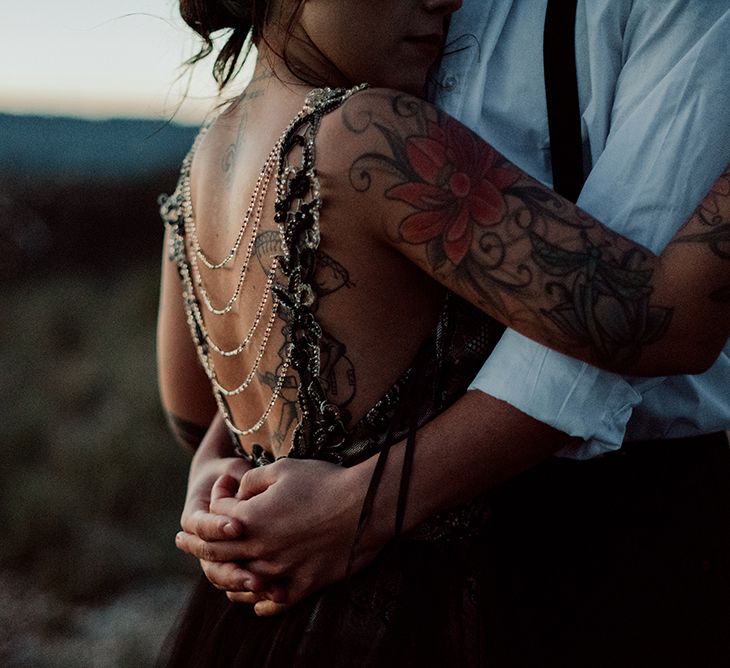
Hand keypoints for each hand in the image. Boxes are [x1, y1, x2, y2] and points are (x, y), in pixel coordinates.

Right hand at [175, 413, 265, 593]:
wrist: (225, 485)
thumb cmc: (232, 474)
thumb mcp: (233, 470)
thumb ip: (238, 478)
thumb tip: (246, 484)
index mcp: (194, 516)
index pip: (201, 525)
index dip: (217, 526)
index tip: (238, 527)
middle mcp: (199, 542)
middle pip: (210, 563)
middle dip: (233, 572)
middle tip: (256, 577)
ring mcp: (214, 558)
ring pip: (222, 579)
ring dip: (243, 586)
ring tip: (267, 588)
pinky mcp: (231, 566)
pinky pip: (236, 588)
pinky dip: (252, 594)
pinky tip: (276, 595)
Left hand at [177, 457, 383, 615]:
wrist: (365, 505)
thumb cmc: (322, 481)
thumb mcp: (280, 469)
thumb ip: (250, 481)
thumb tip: (238, 492)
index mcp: (249, 521)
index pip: (215, 518)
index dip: (215, 502)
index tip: (217, 495)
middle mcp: (259, 551)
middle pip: (216, 553)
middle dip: (195, 544)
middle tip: (181, 541)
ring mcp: (280, 572)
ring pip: (240, 582)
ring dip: (223, 576)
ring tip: (214, 571)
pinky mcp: (303, 586)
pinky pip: (273, 601)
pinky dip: (259, 601)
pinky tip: (255, 597)